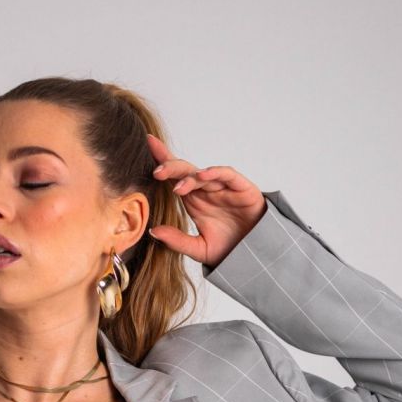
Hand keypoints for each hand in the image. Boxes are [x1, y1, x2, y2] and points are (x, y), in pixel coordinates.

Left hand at [145, 135, 268, 265]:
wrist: (254, 256)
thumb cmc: (228, 248)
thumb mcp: (199, 249)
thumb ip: (177, 241)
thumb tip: (153, 231)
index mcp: (193, 200)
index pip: (175, 176)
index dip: (162, 159)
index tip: (147, 144)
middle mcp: (206, 190)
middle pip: (185, 171)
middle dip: (170, 167)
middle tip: (156, 173)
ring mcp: (223, 188)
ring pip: (203, 174)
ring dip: (190, 177)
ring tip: (178, 188)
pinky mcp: (241, 188)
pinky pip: (227, 175)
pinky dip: (216, 172)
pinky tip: (204, 175)